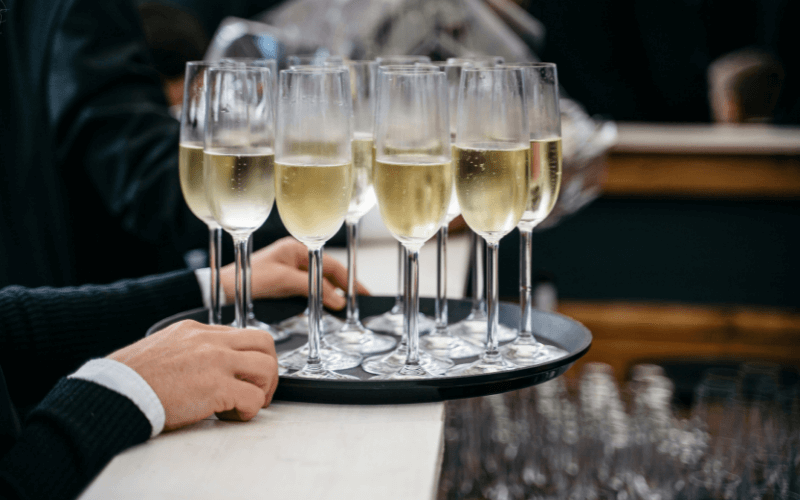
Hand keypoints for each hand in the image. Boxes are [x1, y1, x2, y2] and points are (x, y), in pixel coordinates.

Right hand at [107, 320, 277, 430]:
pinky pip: (253, 398)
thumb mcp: (161, 347)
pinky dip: (249, 411)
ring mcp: (216, 362)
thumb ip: (188, 350)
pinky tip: (230, 416)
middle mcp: (210, 341)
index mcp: (195, 330)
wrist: (115, 393)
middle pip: (264, 342)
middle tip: (258, 388)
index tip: (244, 374)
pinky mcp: (216, 387)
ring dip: (263, 389)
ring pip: (266, 367)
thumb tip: (204, 364)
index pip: (241, 334)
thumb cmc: (130, 379)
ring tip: (245, 403)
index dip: (248, 357)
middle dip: (268, 368)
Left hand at [219, 237, 368, 310]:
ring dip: (329, 294)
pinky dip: (316, 298)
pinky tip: (323, 308)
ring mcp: (289, 269)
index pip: (330, 263)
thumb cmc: (249, 279)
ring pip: (317, 282)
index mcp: (296, 248)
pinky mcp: (283, 282)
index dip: (347, 279)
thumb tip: (337, 299)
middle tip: (357, 302)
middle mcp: (294, 256)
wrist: (225, 289)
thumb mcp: (284, 281)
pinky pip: (307, 290)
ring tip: (343, 308)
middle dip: (341, 287)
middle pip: (326, 273)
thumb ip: (312, 287)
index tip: (360, 292)